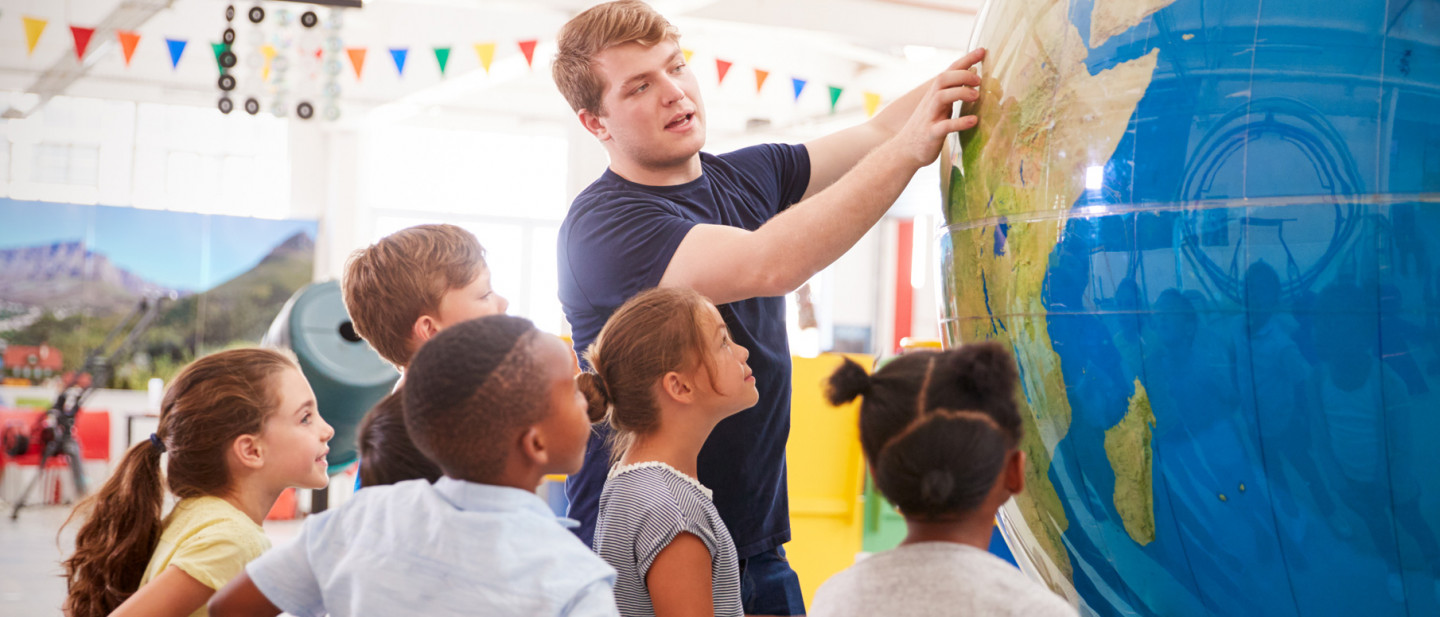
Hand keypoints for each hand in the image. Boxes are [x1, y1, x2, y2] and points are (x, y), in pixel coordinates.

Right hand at [887, 47, 985, 168]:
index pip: (949, 71)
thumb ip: (953, 92)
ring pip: (941, 98)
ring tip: (976, 96)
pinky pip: (944, 126)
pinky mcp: (930, 134)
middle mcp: (931, 102)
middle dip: (962, 75)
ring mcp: (929, 118)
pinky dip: (959, 123)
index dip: (965, 60)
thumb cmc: (926, 127)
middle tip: (979, 79)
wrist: (904, 150)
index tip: (982, 50)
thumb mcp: (939, 107)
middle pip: (942, 79)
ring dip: (960, 93)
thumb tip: (972, 76)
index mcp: (935, 94)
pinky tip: (973, 121)